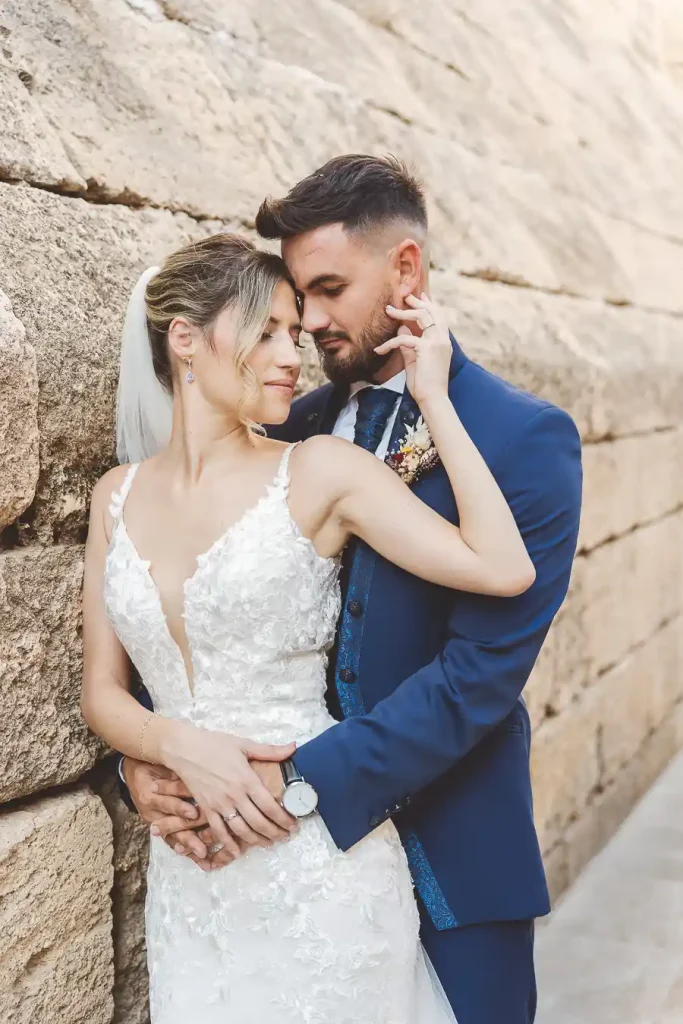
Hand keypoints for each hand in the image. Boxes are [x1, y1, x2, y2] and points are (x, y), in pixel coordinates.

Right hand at [122, 758, 214, 865]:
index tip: (195, 812)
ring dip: (189, 844)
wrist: (133, 771)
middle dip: (189, 833)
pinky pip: (170, 841)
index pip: (167, 802)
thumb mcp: (160, 764)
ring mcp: (154, 821)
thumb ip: (175, 771)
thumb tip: (196, 772)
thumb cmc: (152, 764)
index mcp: (150, 794)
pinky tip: (193, 857)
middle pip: (171, 824)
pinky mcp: (157, 827)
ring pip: (172, 835)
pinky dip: (182, 849)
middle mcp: (151, 811)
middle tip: (206, 840)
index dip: (180, 808)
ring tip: (202, 853)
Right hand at [159, 723, 296, 855]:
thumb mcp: (244, 744)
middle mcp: (235, 795)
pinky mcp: (206, 809)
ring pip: (241, 830)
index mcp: (247, 779)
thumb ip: (270, 750)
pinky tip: (237, 852)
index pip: (270, 806)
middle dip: (275, 833)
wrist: (184, 749)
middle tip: (286, 837)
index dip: (284, 819)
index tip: (293, 825)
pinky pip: (219, 831)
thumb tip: (294, 747)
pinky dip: (228, 843)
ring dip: (257, 840)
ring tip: (269, 844)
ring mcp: (220, 804)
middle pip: (259, 822)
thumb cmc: (214, 744)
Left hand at [377, 293, 450, 406]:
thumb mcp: (415, 362)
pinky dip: (389, 343)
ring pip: (421, 317)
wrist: (434, 399)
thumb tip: (402, 330)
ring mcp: (436, 342)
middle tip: (404, 297)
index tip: (422, 296)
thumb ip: (410, 346)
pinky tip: (379, 350)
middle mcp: (442, 339)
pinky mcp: (426, 349)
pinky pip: (404, 339)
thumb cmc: (425, 385)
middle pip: (432, 312)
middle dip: (417, 303)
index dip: (430, 305)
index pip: (439, 317)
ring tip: (389, 311)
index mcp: (443, 342)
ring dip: (403, 313)